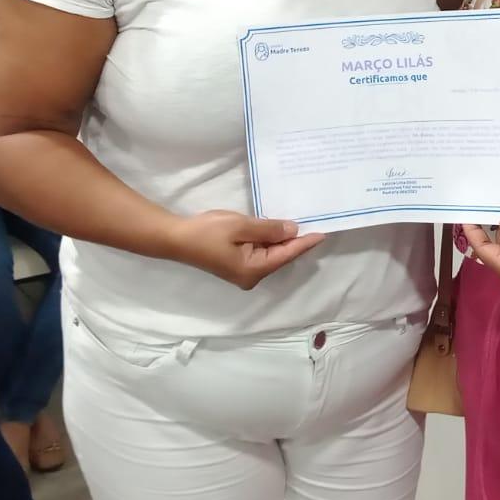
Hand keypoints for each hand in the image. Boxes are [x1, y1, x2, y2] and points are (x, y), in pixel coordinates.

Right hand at [165, 211, 324, 289]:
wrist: (176, 238)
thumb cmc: (207, 233)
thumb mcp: (241, 226)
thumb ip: (269, 229)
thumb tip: (292, 230)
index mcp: (255, 269)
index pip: (287, 254)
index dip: (305, 243)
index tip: (323, 233)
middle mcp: (252, 276)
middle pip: (280, 256)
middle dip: (295, 241)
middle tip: (314, 223)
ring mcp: (243, 272)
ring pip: (270, 254)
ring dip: (281, 239)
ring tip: (300, 224)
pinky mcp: (236, 265)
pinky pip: (260, 252)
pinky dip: (269, 241)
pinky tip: (276, 230)